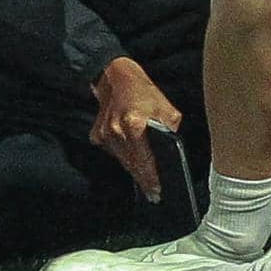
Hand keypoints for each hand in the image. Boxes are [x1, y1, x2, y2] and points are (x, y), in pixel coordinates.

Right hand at [85, 56, 180, 201]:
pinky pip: (114, 153)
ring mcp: (105, 134)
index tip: (157, 190)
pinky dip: (124, 156)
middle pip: (132, 165)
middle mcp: (117, 131)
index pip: (145, 160)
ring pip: (123, 161)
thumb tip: (172, 150)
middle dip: (144, 179)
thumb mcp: (166, 109)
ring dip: (134, 170)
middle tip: (153, 193)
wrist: (115, 77)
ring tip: (145, 180)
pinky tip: (133, 157)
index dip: (151, 178)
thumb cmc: (143, 91)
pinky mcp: (97, 135)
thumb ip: (171, 131)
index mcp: (134, 124)